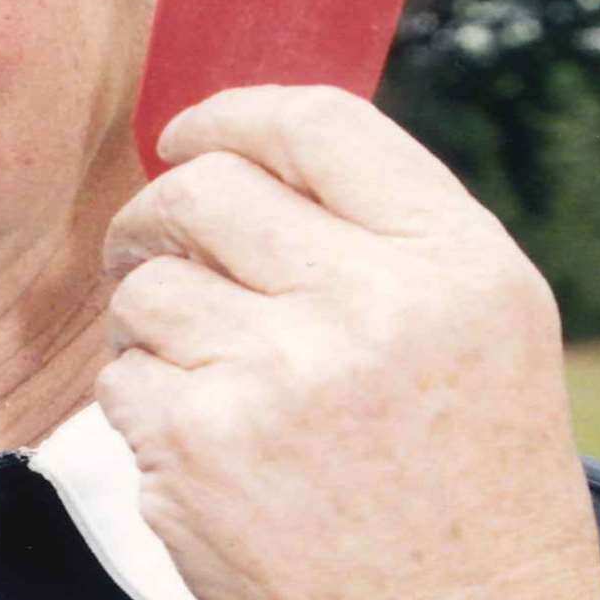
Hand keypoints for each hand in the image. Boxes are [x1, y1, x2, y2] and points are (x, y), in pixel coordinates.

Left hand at [96, 85, 599, 599]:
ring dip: (149, 320)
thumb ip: (379, 231)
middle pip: (206, 189)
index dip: (229, 116)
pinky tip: (201, 443)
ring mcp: (283, 373)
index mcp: (457, 262)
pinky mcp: (203, 443)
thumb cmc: (467, 483)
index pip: (317, 123)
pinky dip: (142, 403)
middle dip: (157, 214)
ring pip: (148, 283)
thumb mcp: (478, 328)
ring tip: (200, 371)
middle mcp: (376, 305)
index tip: (186, 136)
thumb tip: (238, 149)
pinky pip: (121, 376)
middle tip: (150, 248)